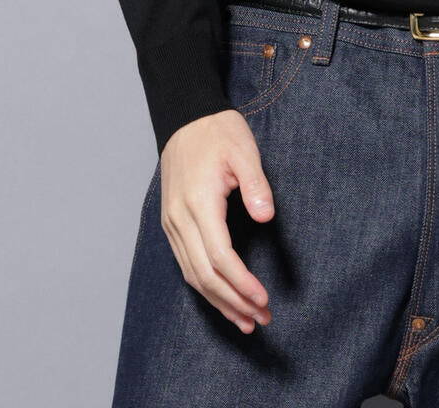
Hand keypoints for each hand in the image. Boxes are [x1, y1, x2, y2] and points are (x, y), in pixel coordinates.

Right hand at [159, 110, 275, 332]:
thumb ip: (256, 184)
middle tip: (261, 319)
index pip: (219, 256)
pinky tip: (224, 299)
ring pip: (193, 276)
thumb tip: (267, 217)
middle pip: (205, 275)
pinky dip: (206, 287)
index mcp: (198, 202)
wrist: (185, 118)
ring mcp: (172, 224)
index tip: (263, 300)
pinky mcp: (172, 225)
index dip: (242, 283)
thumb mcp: (244, 150)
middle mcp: (180, 220)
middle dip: (233, 302)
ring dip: (220, 302)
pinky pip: (187, 266)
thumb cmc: (218, 132)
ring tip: (246, 320)